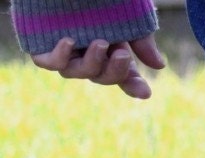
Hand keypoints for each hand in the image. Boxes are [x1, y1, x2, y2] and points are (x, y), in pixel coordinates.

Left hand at [31, 35, 166, 100]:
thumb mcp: (128, 14)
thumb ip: (141, 40)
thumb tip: (158, 65)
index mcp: (110, 48)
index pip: (123, 75)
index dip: (133, 86)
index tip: (145, 93)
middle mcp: (88, 52)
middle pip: (102, 77)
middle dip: (115, 71)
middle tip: (123, 54)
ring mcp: (66, 50)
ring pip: (77, 73)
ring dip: (92, 63)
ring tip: (100, 43)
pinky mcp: (42, 43)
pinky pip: (49, 63)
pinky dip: (59, 57)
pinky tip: (69, 41)